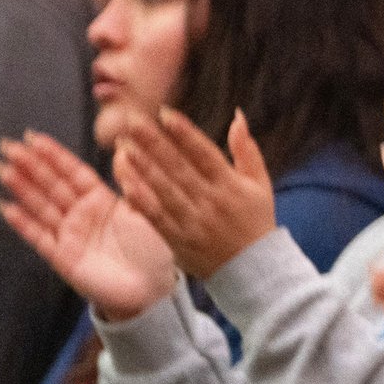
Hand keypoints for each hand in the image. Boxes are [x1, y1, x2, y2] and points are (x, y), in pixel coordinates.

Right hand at [0, 131, 175, 321]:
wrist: (153, 289)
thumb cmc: (156, 249)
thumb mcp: (150, 209)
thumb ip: (133, 182)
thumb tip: (124, 148)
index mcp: (102, 199)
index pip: (72, 171)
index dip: (53, 155)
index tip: (33, 137)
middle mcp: (82, 214)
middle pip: (52, 185)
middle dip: (30, 165)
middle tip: (7, 145)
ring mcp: (70, 235)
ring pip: (41, 206)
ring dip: (21, 188)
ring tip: (3, 169)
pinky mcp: (63, 258)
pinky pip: (39, 237)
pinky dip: (23, 223)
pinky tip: (5, 207)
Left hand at [115, 110, 278, 278]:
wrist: (253, 271)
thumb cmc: (257, 221)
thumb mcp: (260, 183)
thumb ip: (246, 149)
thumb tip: (237, 115)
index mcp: (231, 186)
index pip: (204, 153)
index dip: (185, 133)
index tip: (165, 113)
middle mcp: (210, 202)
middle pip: (178, 168)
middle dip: (154, 143)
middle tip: (132, 121)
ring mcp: (193, 222)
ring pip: (163, 190)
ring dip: (141, 166)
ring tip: (123, 145)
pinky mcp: (178, 240)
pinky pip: (156, 217)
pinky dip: (140, 199)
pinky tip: (125, 182)